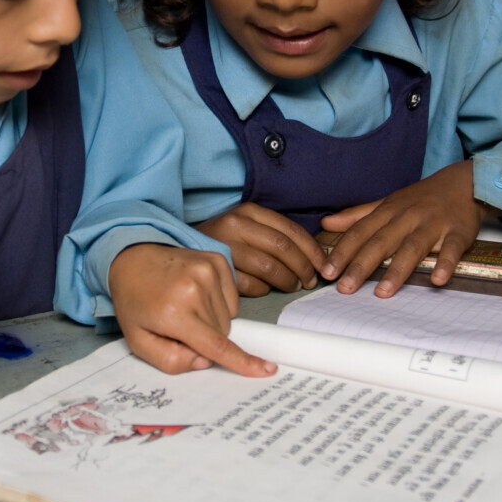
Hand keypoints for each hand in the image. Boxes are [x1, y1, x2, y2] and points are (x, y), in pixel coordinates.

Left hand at [109, 243, 276, 376]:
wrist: (132, 258)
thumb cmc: (136, 302)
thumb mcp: (139, 342)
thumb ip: (171, 361)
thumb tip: (206, 360)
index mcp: (175, 313)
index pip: (216, 345)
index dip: (243, 362)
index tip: (268, 370)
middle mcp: (195, 288)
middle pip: (222, 333)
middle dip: (206, 337)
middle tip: (180, 324)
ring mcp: (209, 270)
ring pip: (228, 316)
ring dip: (212, 319)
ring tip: (185, 305)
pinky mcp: (218, 260)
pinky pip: (231, 298)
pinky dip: (218, 302)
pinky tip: (196, 294)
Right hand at [195, 202, 322, 295]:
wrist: (178, 247)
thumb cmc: (222, 239)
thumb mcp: (246, 225)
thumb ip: (273, 234)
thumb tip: (313, 255)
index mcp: (249, 211)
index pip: (291, 231)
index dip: (312, 251)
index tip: (323, 265)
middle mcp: (237, 224)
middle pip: (283, 249)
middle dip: (303, 268)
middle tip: (310, 281)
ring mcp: (225, 246)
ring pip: (270, 268)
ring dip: (288, 281)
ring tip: (293, 286)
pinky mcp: (218, 269)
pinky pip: (252, 284)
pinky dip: (265, 290)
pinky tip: (267, 289)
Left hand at [317, 161, 484, 297]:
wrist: (466, 182)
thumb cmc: (423, 197)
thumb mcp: (388, 202)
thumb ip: (358, 215)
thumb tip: (326, 223)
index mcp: (389, 211)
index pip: (360, 232)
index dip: (343, 252)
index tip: (327, 272)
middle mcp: (408, 217)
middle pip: (381, 242)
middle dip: (361, 265)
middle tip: (345, 287)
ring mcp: (433, 224)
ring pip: (413, 247)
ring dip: (397, 270)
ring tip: (382, 292)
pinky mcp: (458, 233)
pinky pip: (451, 249)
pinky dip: (445, 264)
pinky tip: (437, 280)